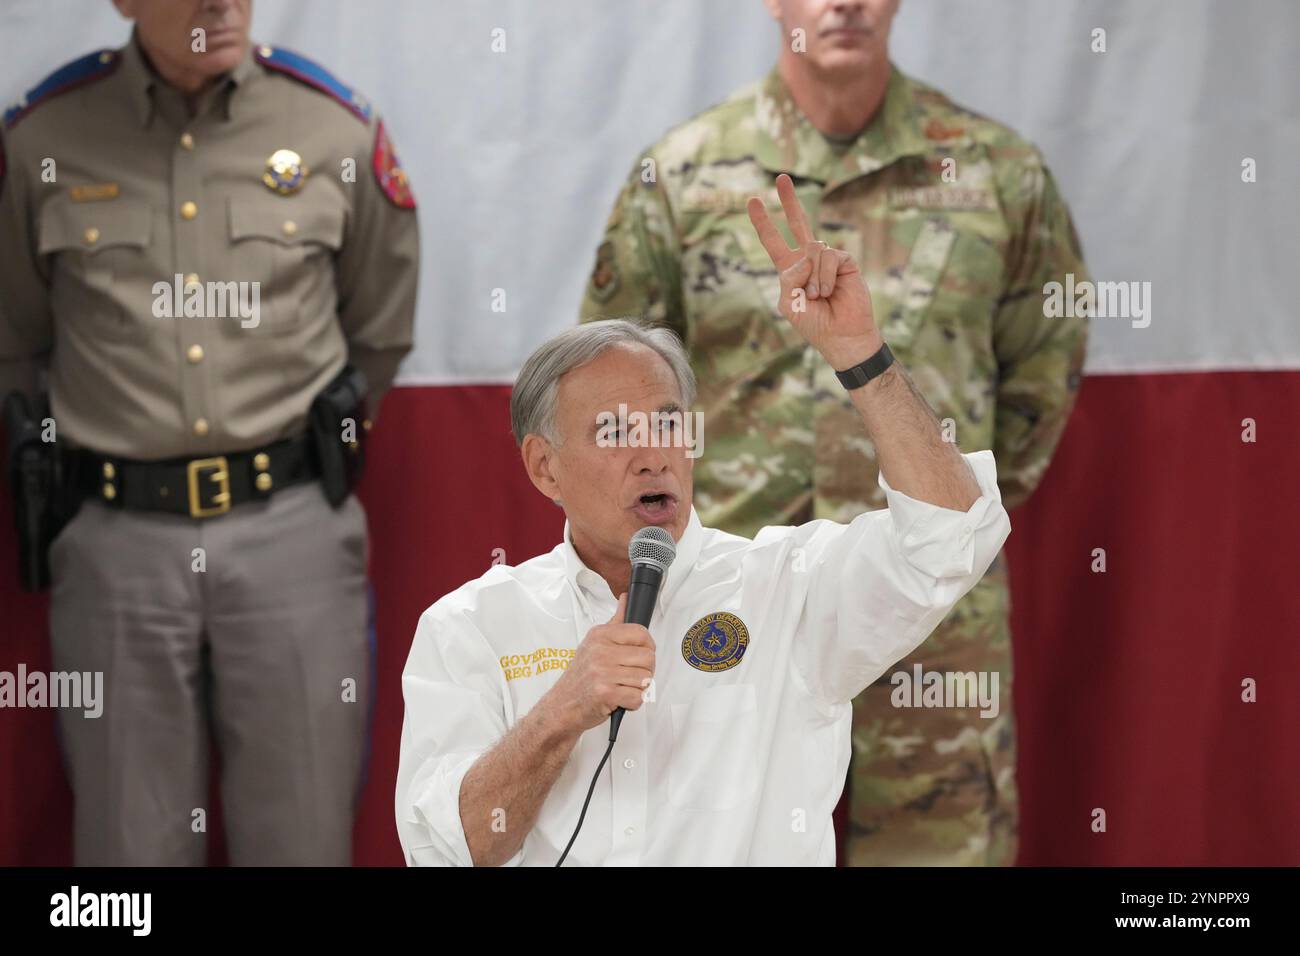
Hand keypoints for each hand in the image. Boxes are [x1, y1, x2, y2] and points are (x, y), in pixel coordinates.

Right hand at [543, 592, 655, 733]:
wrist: (560, 705)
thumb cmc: (580, 676)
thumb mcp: (593, 643)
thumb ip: (615, 622)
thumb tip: (625, 598)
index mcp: (600, 635)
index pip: (641, 633)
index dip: (648, 647)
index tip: (640, 655)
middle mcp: (600, 651)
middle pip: (648, 658)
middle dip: (645, 671)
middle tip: (629, 676)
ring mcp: (602, 672)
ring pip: (645, 679)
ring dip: (638, 688)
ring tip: (621, 687)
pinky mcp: (605, 693)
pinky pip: (637, 697)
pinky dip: (632, 703)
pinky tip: (619, 699)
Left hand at [747, 173, 881, 368]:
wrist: (841, 335)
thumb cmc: (813, 323)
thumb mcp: (788, 301)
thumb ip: (789, 275)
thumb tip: (809, 252)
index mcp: (789, 270)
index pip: (773, 241)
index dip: (763, 222)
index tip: (752, 201)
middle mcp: (808, 259)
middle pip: (798, 222)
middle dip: (789, 200)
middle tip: (781, 177)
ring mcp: (827, 258)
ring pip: (812, 249)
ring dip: (812, 278)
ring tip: (818, 297)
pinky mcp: (844, 261)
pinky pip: (828, 257)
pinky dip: (825, 278)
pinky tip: (830, 292)